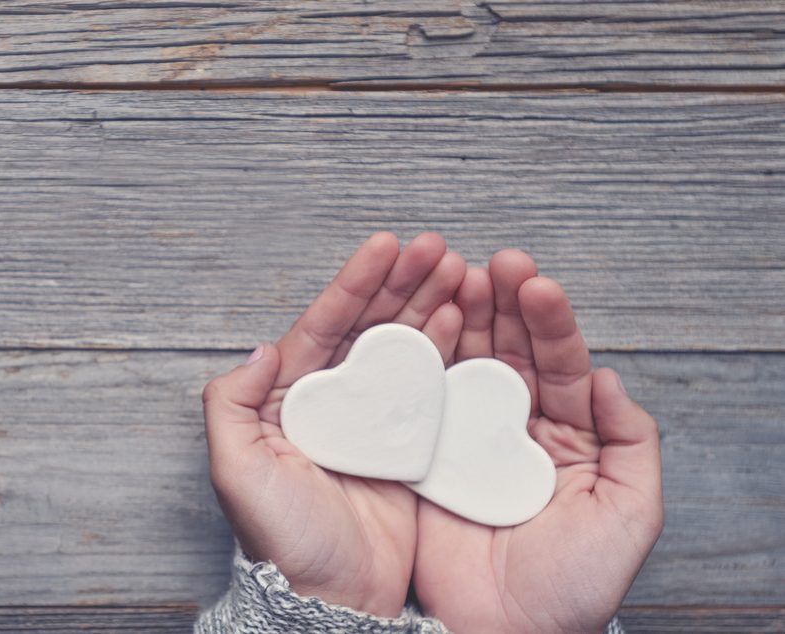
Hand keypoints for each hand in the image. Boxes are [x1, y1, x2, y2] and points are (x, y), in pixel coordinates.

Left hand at [203, 232, 464, 615]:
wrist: (332, 599)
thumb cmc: (280, 541)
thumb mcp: (236, 471)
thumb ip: (230, 404)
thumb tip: (260, 347)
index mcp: (291, 400)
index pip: (324, 327)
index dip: (355, 284)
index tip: (386, 244)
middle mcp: (334, 404)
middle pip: (370, 328)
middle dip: (402, 282)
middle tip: (438, 247)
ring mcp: (374, 424)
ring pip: (404, 349)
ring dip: (430, 306)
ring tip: (461, 271)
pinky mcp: (410, 448)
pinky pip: (430, 388)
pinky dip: (448, 352)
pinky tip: (466, 322)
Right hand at [413, 250, 664, 632]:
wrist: (506, 633)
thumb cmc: (575, 585)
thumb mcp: (629, 513)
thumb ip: (632, 442)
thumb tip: (611, 376)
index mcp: (569, 435)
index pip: (562, 363)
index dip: (550, 322)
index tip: (536, 284)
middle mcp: (516, 428)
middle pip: (510, 351)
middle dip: (503, 304)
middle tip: (494, 263)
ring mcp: (467, 439)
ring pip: (466, 364)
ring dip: (462, 317)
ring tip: (456, 275)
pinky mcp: (425, 456)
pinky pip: (423, 401)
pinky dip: (422, 361)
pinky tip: (420, 325)